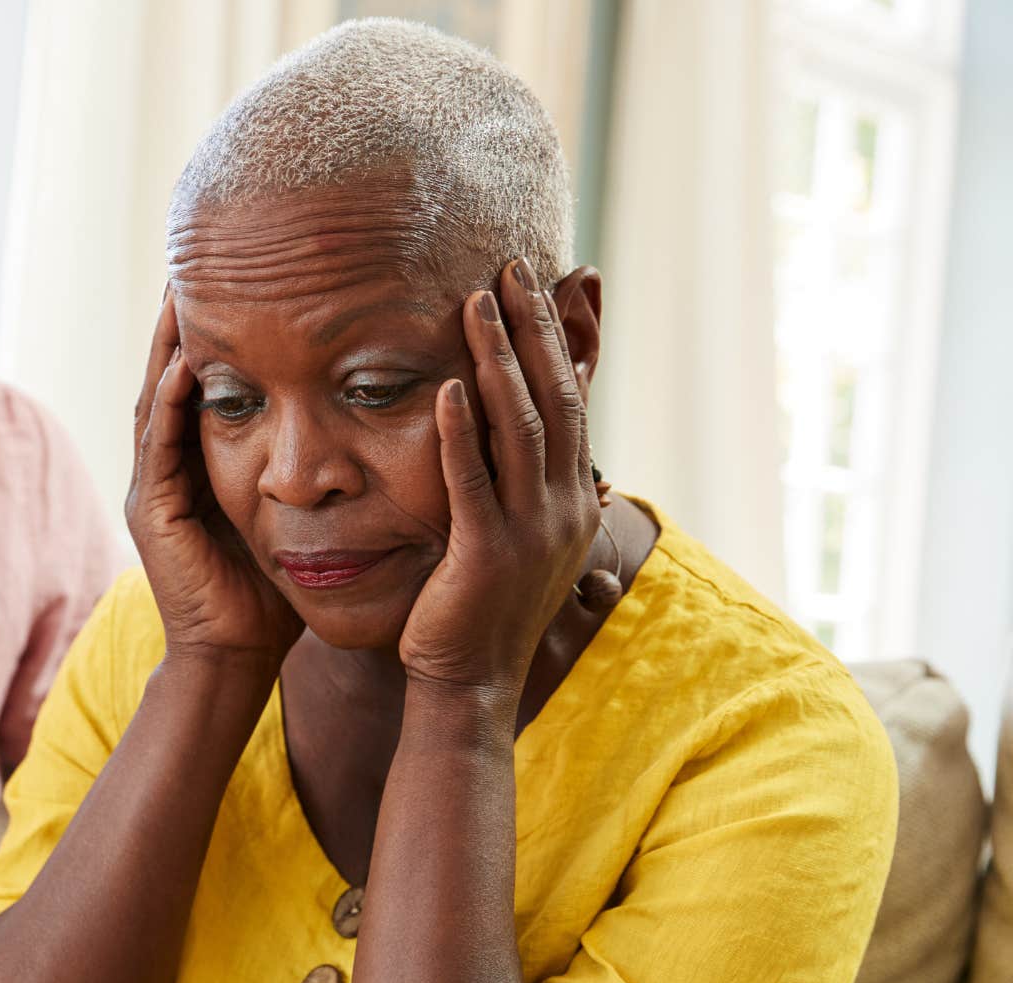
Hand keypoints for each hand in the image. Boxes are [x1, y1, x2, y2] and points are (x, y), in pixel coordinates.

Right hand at [126, 286, 302, 663]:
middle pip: (167, 379)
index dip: (209, 333)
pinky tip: (186, 364)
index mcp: (193, 469)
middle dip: (176, 323)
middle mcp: (164, 470)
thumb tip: (355, 431)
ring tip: (179, 293)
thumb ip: (301, 475)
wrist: (235, 659)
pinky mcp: (151, 513)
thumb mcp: (289, 517)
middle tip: (189, 262)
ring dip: (166, 346)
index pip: (199, 386)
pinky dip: (171, 403)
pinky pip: (158, 445)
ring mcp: (150, 490)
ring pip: (155, 401)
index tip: (231, 279)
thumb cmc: (268, 596)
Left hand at [399, 258, 598, 692]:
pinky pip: (473, 481)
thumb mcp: (511, 534)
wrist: (468, 684)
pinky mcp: (486, 555)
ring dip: (498, 360)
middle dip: (533, 329)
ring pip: (520, 427)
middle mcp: (563, 507)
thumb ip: (512, 478)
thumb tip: (504, 421)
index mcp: (571, 497)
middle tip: (512, 267)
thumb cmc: (476, 607)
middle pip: (555, 397)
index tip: (532, 283)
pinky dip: (460, 431)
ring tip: (476, 302)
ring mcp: (530, 531)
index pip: (570, 399)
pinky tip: (443, 386)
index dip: (554, 338)